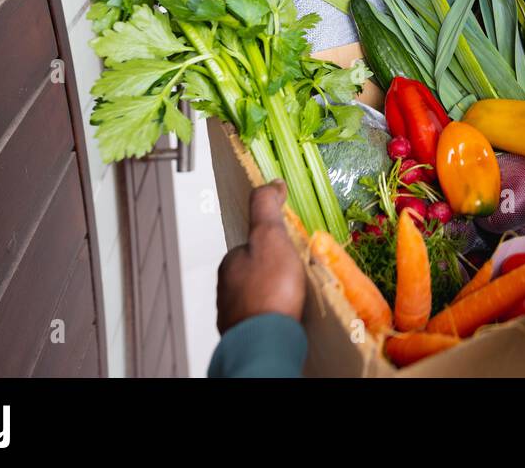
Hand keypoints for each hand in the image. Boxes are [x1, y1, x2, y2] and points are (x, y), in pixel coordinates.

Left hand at [216, 181, 305, 333]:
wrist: (266, 341)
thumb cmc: (270, 290)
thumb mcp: (270, 236)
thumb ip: (266, 207)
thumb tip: (271, 182)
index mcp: (230, 263)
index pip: (251, 245)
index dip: (273, 244)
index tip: (291, 250)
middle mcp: (227, 288)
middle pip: (255, 271)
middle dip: (273, 272)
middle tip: (297, 275)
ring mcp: (234, 313)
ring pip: (257, 296)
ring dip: (273, 295)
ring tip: (295, 297)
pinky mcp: (245, 335)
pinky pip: (262, 318)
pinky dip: (273, 315)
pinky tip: (287, 317)